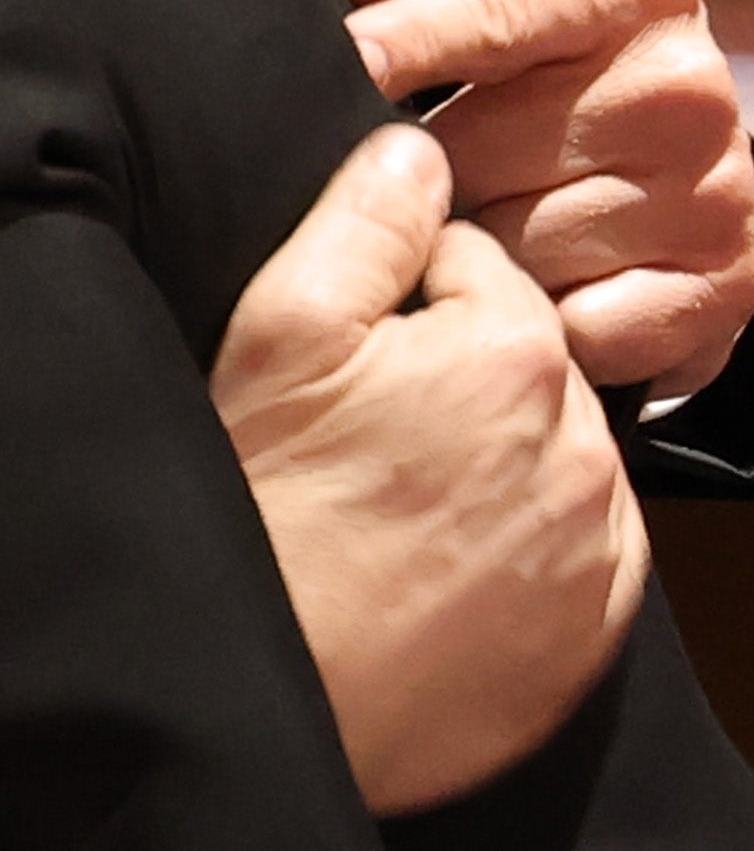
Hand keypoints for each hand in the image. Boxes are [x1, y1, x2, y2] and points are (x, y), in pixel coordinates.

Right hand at [214, 125, 646, 812]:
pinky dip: (515, 547)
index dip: (387, 302)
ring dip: (483, 461)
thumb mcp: (274, 334)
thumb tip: (416, 151)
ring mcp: (592, 544)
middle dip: (443, 378)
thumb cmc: (257, 511)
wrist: (262, 699)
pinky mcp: (590, 629)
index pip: (466, 266)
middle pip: (514, 360)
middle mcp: (581, 443)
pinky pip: (570, 551)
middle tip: (346, 443)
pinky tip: (427, 565)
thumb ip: (361, 220)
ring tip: (380, 511)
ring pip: (545, 451)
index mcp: (512, 349)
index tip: (333, 365)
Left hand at [338, 0, 752, 392]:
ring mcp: (714, 194)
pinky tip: (514, 288)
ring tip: (454, 223)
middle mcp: (689, 87)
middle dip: (417, 167)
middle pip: (481, 151)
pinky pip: (572, 328)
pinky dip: (528, 320)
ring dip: (460, 249)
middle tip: (395, 172)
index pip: (492, 15)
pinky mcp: (718, 290)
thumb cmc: (527, 31)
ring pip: (513, 249)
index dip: (401, 43)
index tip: (339, 65)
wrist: (642, 143)